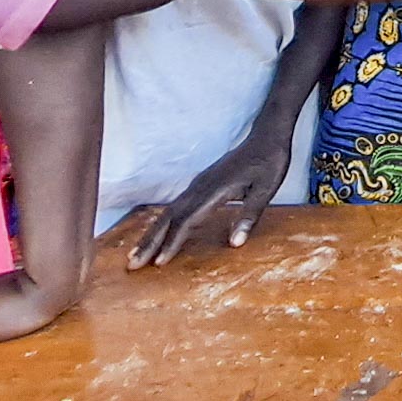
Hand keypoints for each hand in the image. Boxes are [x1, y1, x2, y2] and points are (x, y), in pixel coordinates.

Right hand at [130, 131, 290, 268]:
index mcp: (214, 189)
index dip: (172, 242)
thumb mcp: (266, 190)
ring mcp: (197, 185)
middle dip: (149, 241)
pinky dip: (162, 223)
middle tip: (132, 264)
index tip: (159, 263)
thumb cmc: (269, 163)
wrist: (266, 136)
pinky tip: (157, 234)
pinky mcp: (199, 185)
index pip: (186, 220)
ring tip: (135, 255)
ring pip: (167, 212)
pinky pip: (175, 207)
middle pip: (168, 217)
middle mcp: (199, 187)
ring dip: (151, 234)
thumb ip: (249, 216)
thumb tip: (235, 244)